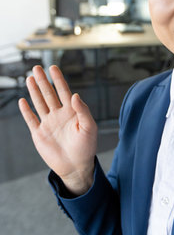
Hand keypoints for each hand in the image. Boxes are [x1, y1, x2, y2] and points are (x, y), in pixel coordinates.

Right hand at [18, 65, 97, 194]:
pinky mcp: (40, 134)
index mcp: (72, 111)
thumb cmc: (87, 147)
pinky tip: (23, 101)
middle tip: (37, 67)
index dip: (58, 79)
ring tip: (30, 78)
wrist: (76, 166)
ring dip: (34, 91)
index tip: (53, 67)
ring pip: (40, 103)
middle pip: (49, 94)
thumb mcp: (89, 127)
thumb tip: (75, 95)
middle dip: (43, 81)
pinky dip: (26, 111)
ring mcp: (48, 123)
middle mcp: (59, 114)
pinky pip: (31, 120)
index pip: (63, 91)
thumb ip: (83, 110)